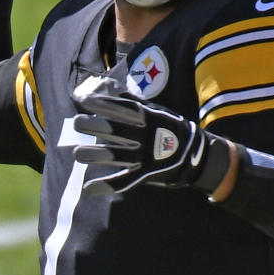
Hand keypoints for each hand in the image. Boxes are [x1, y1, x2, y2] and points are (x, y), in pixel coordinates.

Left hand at [72, 78, 228, 194]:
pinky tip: (89, 188)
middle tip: (77, 123)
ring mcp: (146, 157)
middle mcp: (146, 136)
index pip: (122, 109)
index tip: (83, 101)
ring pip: (116, 156)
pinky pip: (124, 182)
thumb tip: (109, 86)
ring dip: (95, 155)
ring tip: (77, 153)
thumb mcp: (155, 111)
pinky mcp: (146, 174)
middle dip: (95, 127)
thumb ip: (131, 102)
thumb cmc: (170, 128)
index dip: (102, 104)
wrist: (196, 155)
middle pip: (116, 131)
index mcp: (149, 118)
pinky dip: (107, 186)